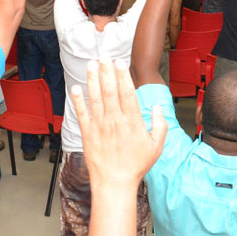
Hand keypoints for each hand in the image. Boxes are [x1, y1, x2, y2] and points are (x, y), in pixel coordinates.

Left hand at [72, 59, 165, 189]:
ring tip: (90, 64)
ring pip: (95, 97)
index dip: (122, 75)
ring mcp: (99, 125)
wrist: (114, 182)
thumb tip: (159, 108)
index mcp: (132, 122)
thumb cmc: (136, 165)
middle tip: (103, 54)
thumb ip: (160, 125)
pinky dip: (78, 99)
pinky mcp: (87, 132)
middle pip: (109, 90)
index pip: (127, 92)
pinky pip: (81, 113)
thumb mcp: (156, 147)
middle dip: (106, 70)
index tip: (119, 62)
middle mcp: (114, 120)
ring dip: (92, 79)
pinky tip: (76, 87)